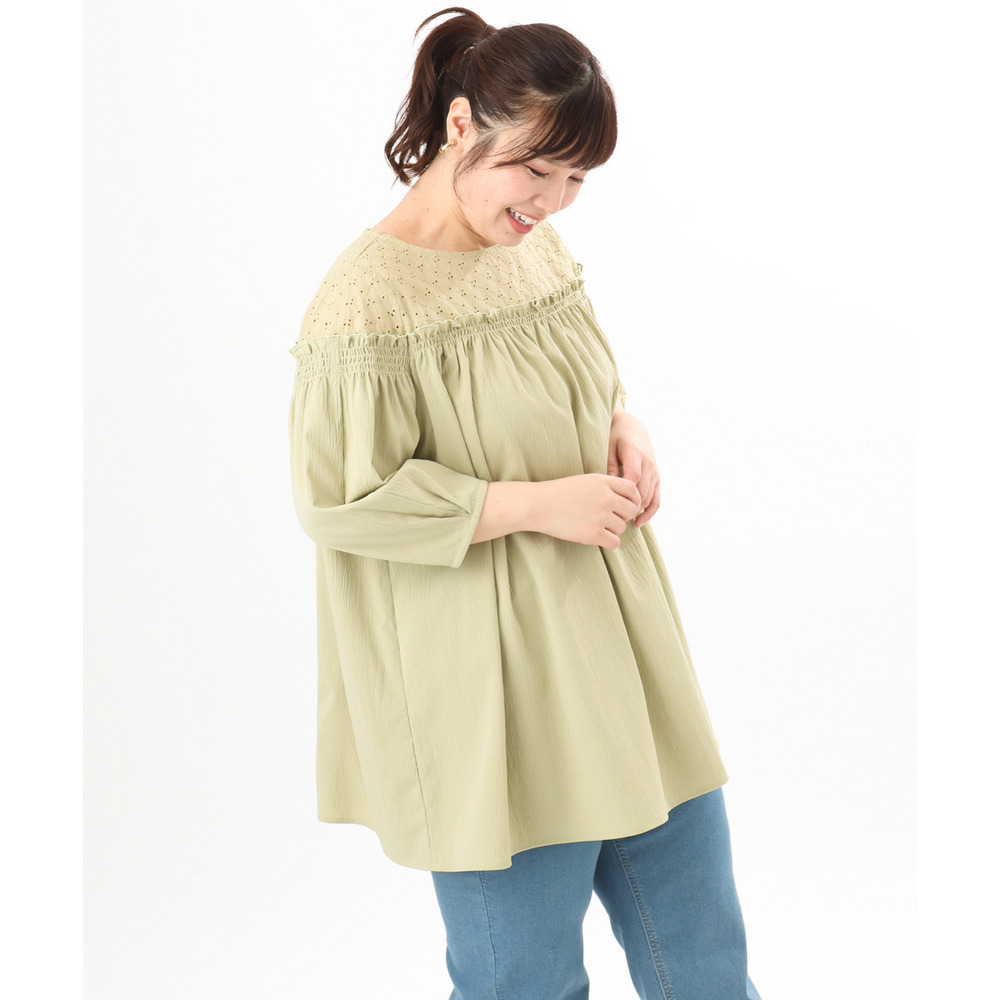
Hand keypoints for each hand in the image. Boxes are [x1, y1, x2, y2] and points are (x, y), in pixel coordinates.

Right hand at [532, 474, 641, 548]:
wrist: (537, 505)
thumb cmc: (558, 493)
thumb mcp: (584, 481)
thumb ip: (605, 486)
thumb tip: (624, 500)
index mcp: (604, 481)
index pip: (633, 491)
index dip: (632, 500)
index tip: (624, 507)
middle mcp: (606, 497)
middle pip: (631, 511)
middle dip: (622, 516)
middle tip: (608, 519)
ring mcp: (601, 516)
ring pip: (621, 528)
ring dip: (612, 530)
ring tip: (595, 527)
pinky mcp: (593, 534)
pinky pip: (614, 543)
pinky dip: (608, 543)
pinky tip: (596, 538)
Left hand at [606, 408, 660, 528]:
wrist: (633, 429)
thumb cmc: (616, 438)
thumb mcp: (608, 448)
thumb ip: (610, 467)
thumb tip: (610, 488)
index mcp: (635, 454)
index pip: (633, 476)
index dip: (625, 492)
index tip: (612, 504)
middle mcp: (649, 464)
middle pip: (642, 490)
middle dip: (629, 505)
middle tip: (612, 517)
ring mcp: (655, 473)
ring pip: (650, 497)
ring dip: (638, 510)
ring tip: (621, 522)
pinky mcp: (657, 479)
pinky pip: (657, 499)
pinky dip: (649, 512)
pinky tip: (638, 522)